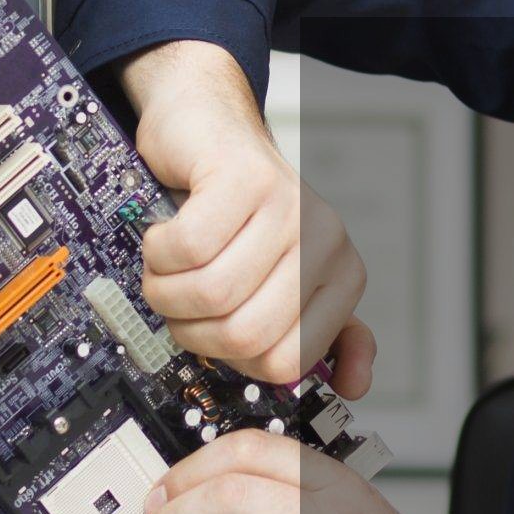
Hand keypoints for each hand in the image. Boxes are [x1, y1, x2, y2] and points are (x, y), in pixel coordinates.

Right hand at [120, 40, 373, 394]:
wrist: (204, 128)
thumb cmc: (236, 211)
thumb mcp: (286, 276)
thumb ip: (320, 330)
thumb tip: (354, 385)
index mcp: (342, 276)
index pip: (284, 361)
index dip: (232, 358)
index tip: (215, 330)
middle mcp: (325, 241)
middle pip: (245, 334)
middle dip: (194, 329)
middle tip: (180, 300)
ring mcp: (287, 206)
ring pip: (211, 294)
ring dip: (168, 291)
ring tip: (169, 268)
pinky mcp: (244, 178)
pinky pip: (186, 249)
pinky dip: (159, 253)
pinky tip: (164, 235)